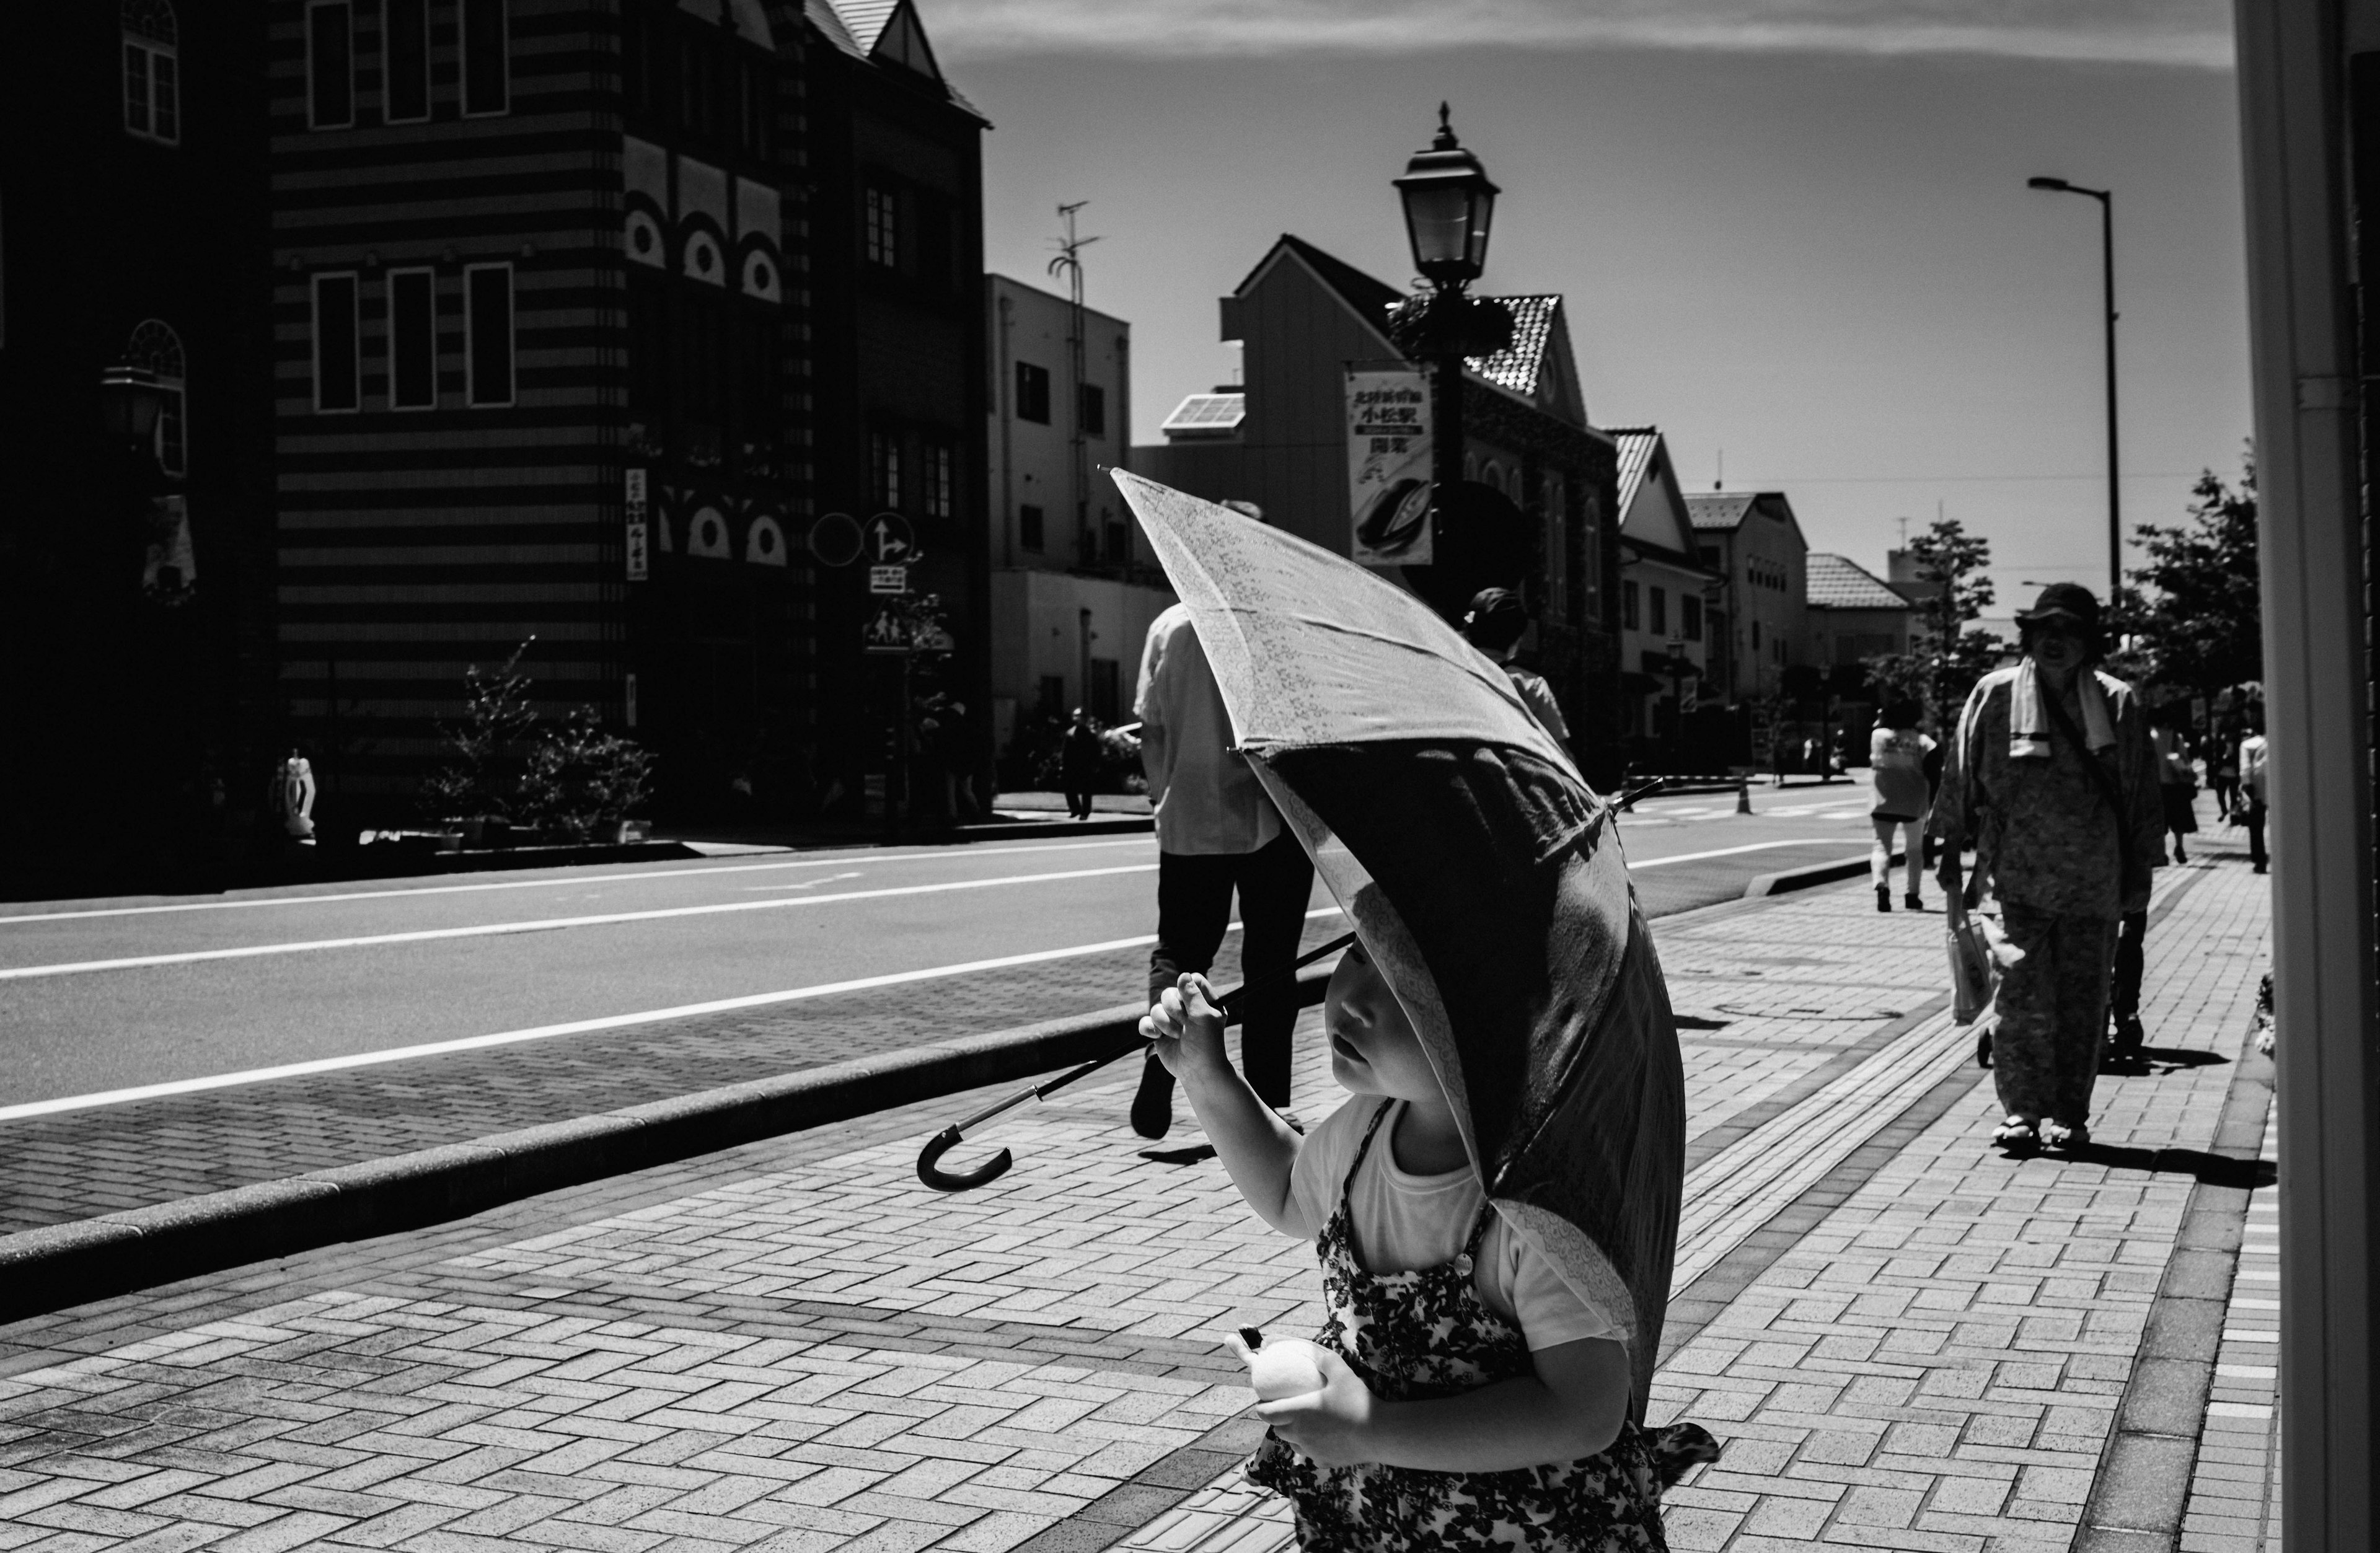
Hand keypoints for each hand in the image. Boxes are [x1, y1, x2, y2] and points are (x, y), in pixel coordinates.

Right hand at [1139, 974, 1227, 1079]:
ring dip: (1164, 1023)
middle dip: (1174, 1011)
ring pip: (1156, 1008)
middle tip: (1185, 1026)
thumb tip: (1183, 975)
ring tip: (1177, 1036)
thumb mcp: (1203, 1017)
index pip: (1192, 981)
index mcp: (1204, 1002)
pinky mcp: (1158, 1032)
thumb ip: (1193, 995)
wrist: (1197, 1071)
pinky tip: (1157, 1037)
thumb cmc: (1206, 1045)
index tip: (1191, 1005)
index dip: (1187, 990)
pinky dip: (1149, 1029)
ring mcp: (1172, 1020)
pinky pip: (1145, 1022)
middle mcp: (1187, 1009)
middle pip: (1169, 993)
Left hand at [1254, 1346, 1378, 1467]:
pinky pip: (1310, 1454)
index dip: (1261, 1408)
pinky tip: (1324, 1438)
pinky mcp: (1324, 1462)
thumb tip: (1317, 1356)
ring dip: (1293, 1434)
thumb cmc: (1357, 1402)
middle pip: (1277, 1429)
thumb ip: (1325, 1360)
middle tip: (1287, 1409)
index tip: (1264, 1402)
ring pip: (1292, 1444)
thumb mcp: (1341, 1372)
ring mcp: (1311, 1451)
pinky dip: (1311, 1446)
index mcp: (1297, 1412)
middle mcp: (1299, 1434)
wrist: (1380, 1434)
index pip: (1266, 1414)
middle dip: (1278, 1419)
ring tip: (1305, 1423)